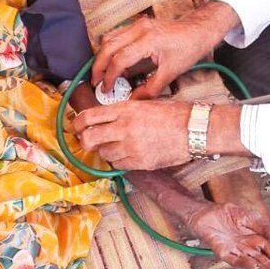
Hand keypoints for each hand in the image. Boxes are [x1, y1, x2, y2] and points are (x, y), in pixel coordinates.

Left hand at [73, 99, 190, 168]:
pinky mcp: (139, 162)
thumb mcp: (144, 103)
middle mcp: (124, 127)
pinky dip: (118, 161)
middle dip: (85, 141)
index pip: (89, 117)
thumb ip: (122, 111)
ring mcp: (131, 146)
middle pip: (89, 138)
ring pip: (103, 153)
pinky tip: (128, 154)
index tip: (76, 127)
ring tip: (117, 145)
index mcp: (125, 109)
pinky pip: (117, 164)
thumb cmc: (172, 114)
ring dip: (105, 151)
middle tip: (88, 141)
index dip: (77, 123)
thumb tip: (102, 118)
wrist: (193, 129)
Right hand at [93, 17, 211, 99]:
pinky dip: (110, 48)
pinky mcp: (138, 24)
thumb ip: (151, 88)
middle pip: (108, 46)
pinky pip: (116, 35)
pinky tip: (113, 62)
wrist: (198, 30)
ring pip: (109, 38)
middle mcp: (140, 29)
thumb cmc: (188, 49)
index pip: (120, 59)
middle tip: (96, 82)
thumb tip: (133, 100)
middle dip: (99, 66)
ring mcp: (137, 24)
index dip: (110, 76)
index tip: (107, 89)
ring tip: (102, 74)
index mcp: (149, 40)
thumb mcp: (171, 72)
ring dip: (102, 56)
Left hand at [187, 203, 269, 268]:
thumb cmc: (226, 214)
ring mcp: (235, 251)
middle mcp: (247, 249)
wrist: (205, 210)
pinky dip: (244, 263)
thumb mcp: (251, 218)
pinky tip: (254, 266)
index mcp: (257, 240)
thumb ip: (268, 228)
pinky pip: (234, 259)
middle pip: (265, 262)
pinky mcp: (222, 251)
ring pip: (252, 263)